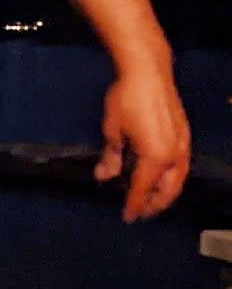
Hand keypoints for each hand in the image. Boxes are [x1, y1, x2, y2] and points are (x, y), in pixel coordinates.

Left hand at [94, 69, 190, 221]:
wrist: (149, 71)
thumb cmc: (127, 99)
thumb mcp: (113, 129)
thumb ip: (111, 156)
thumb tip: (104, 176)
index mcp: (155, 157)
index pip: (142, 189)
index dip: (134, 205)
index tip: (127, 217)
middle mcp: (173, 155)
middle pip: (167, 190)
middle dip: (154, 204)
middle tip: (140, 212)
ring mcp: (182, 144)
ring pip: (177, 179)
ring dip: (164, 192)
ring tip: (149, 198)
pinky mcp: (184, 135)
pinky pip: (180, 165)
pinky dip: (170, 177)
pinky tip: (159, 176)